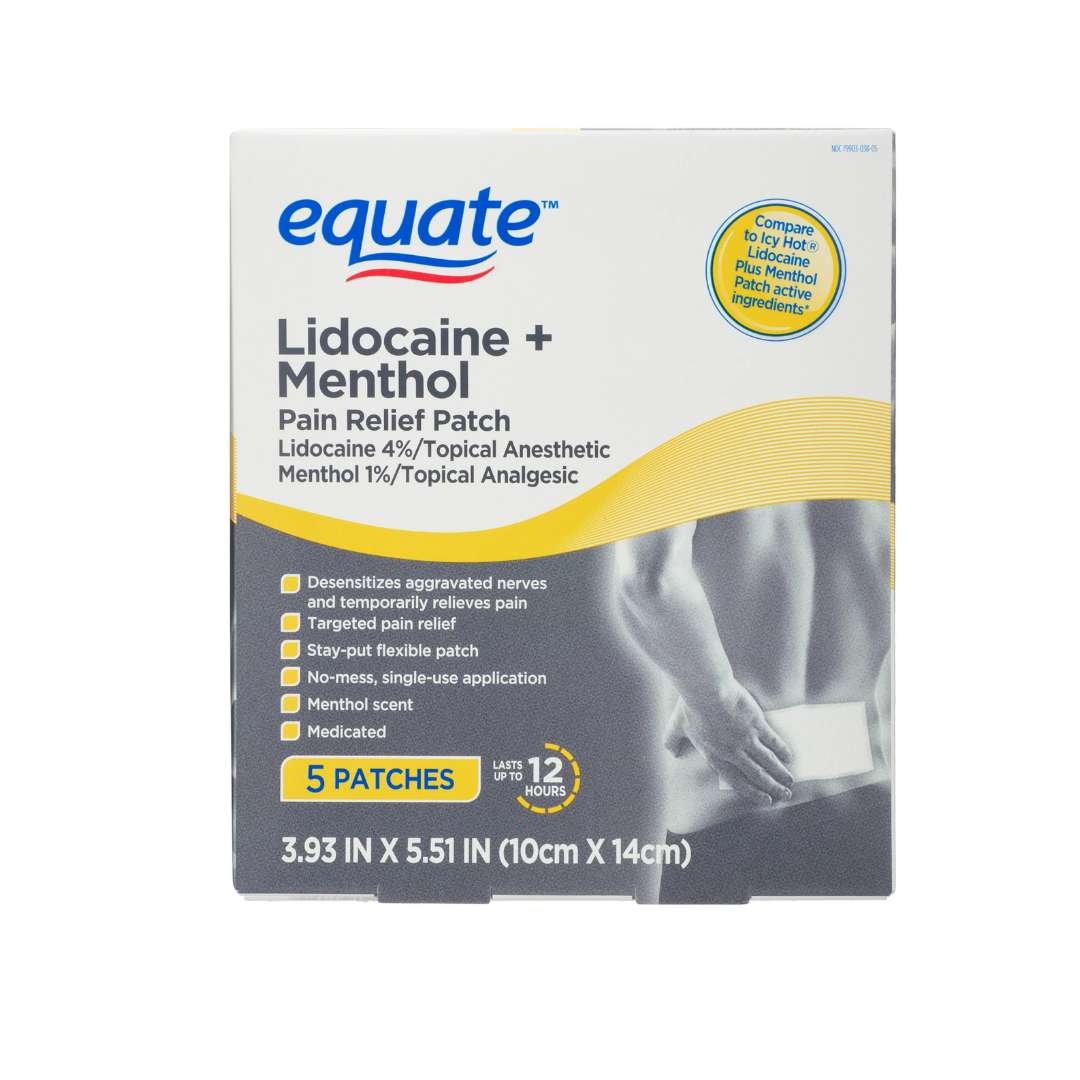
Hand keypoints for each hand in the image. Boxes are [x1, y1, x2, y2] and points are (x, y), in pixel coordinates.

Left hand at [674, 684, 794, 805]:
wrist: (707, 690)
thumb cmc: (690, 706)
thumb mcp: (675, 727)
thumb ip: (672, 742)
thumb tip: (672, 752)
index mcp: (715, 756)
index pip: (736, 780)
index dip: (752, 792)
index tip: (764, 799)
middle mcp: (733, 752)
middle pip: (757, 775)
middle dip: (772, 787)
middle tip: (783, 795)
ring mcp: (747, 739)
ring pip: (768, 761)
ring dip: (780, 773)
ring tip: (789, 781)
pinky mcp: (757, 724)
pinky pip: (773, 741)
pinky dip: (782, 750)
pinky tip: (789, 756)